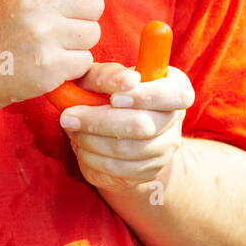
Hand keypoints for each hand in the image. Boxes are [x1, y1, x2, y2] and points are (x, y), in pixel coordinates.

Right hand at [0, 0, 121, 117]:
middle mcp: (34, 0)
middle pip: (94, 0)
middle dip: (82, 13)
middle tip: (55, 22)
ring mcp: (42, 35)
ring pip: (93, 32)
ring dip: (76, 41)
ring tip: (47, 42)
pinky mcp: (49, 68)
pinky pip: (84, 61)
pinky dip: (69, 65)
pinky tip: (45, 60)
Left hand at [59, 61, 195, 191]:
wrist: (109, 127)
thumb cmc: (104, 91)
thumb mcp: (101, 77)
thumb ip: (109, 74)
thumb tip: (127, 80)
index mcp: (174, 87)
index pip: (176, 94)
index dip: (145, 97)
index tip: (113, 99)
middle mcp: (174, 119)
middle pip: (144, 125)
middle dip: (100, 121)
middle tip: (69, 116)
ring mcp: (166, 148)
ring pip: (129, 150)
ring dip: (92, 140)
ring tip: (72, 129)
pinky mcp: (150, 171)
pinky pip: (122, 170)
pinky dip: (95, 158)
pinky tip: (80, 146)